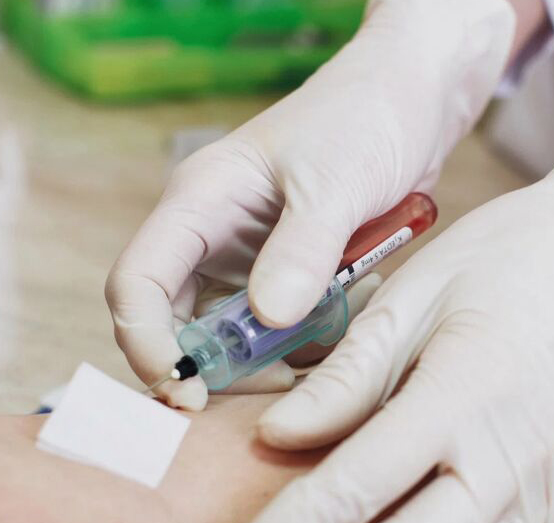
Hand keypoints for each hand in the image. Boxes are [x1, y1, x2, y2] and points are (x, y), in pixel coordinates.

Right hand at [104, 0, 514, 408]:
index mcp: (199, 203)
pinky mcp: (292, 274)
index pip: (138, 285)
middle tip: (273, 391)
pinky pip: (283, 329)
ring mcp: (252, 258)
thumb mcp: (336, 183)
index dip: (148, 345)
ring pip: (234, 336)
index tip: (188, 393)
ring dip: (270, 361)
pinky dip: (308, 344)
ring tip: (324, 356)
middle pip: (179, 325)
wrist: (416, 99)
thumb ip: (303, 250)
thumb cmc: (365, 117)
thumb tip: (268, 319)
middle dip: (215, 368)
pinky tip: (347, 333)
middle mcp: (214, 236)